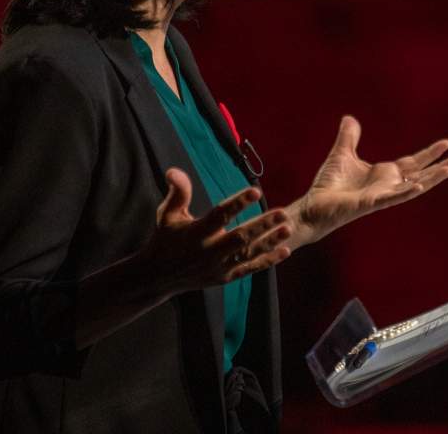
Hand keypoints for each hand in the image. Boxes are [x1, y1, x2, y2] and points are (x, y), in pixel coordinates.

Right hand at [142, 168, 292, 295]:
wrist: (159, 276)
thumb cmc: (165, 238)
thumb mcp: (167, 214)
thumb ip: (178, 192)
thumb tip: (174, 170)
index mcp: (196, 233)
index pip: (220, 215)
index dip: (238, 203)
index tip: (256, 190)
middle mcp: (208, 252)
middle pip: (240, 237)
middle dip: (262, 225)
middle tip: (284, 212)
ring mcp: (218, 267)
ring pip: (248, 254)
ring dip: (270, 242)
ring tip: (288, 228)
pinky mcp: (225, 278)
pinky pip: (250, 269)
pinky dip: (268, 261)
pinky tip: (285, 250)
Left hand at [288, 116, 447, 246]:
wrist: (313, 206)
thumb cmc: (328, 185)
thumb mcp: (341, 153)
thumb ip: (348, 137)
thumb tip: (350, 118)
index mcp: (383, 174)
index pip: (413, 162)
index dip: (429, 153)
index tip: (447, 143)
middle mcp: (387, 185)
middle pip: (420, 174)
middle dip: (439, 167)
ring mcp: (381, 196)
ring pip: (413, 186)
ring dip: (432, 179)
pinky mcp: (370, 203)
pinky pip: (392, 197)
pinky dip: (406, 191)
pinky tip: (419, 186)